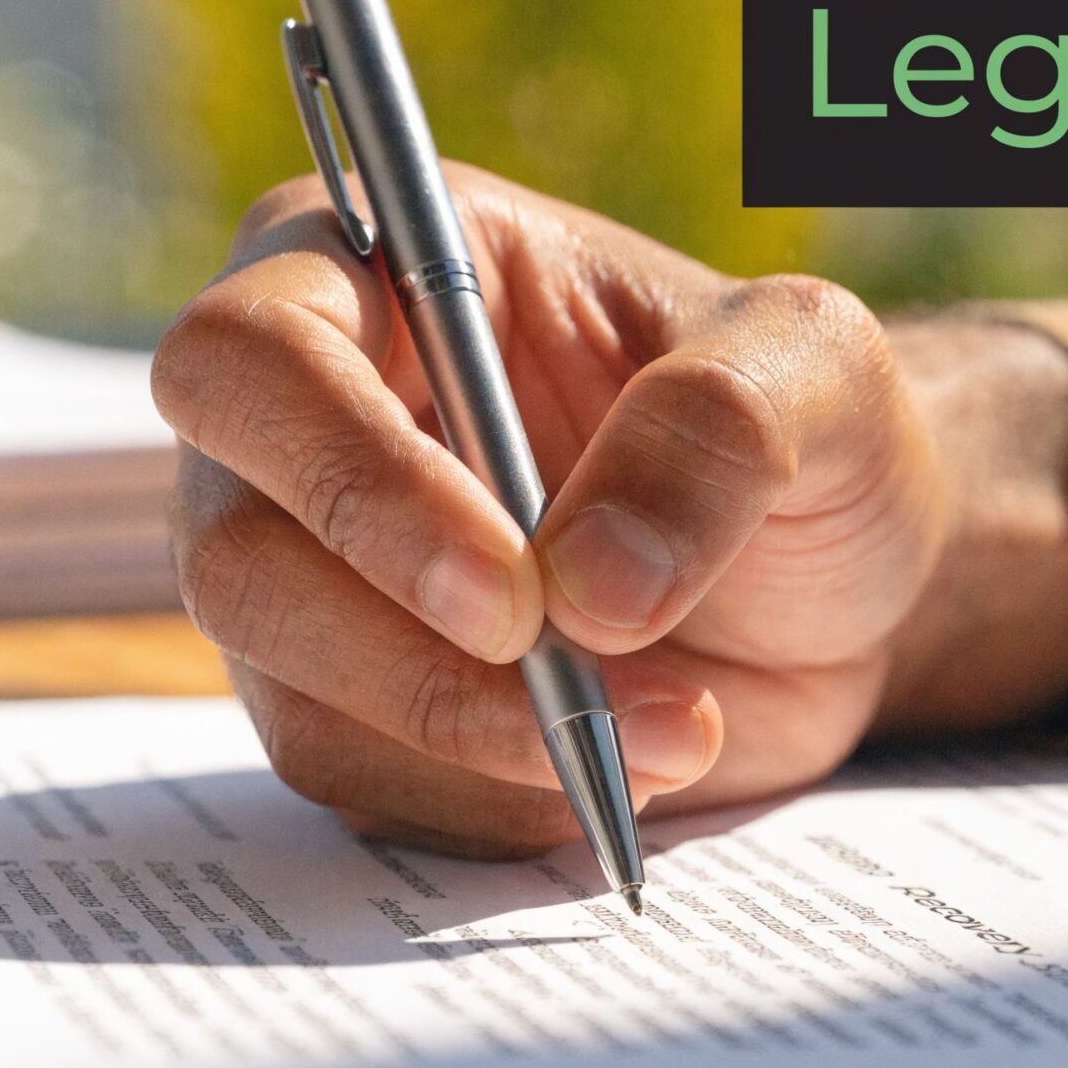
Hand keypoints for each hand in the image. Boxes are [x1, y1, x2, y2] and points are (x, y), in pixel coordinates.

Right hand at [153, 164, 950, 855]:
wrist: (833, 575)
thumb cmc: (804, 424)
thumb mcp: (819, 371)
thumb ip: (719, 427)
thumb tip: (588, 581)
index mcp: (381, 269)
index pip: (254, 358)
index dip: (352, 480)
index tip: (510, 592)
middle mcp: (306, 418)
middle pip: (234, 552)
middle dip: (405, 652)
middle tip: (580, 692)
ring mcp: (312, 570)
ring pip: (297, 692)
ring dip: (481, 740)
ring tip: (676, 730)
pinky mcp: (354, 699)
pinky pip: (366, 783)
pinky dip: (497, 798)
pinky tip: (618, 764)